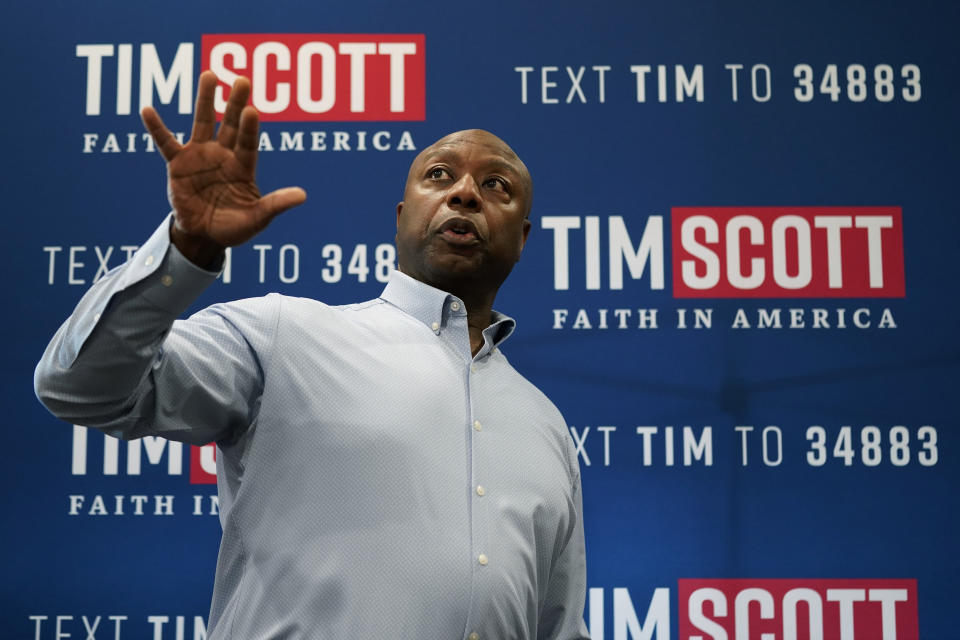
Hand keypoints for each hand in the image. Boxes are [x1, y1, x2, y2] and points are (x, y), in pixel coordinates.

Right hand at [141, 71, 306, 267]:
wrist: (205, 236)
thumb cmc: (234, 227)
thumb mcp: (257, 218)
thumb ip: (276, 204)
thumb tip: (303, 196)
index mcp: (243, 167)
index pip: (249, 143)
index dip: (250, 128)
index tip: (253, 110)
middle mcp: (223, 156)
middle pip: (231, 124)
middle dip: (236, 103)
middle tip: (243, 79)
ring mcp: (200, 157)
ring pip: (203, 123)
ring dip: (206, 100)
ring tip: (210, 75)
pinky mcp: (178, 164)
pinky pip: (166, 143)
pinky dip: (157, 128)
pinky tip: (147, 110)